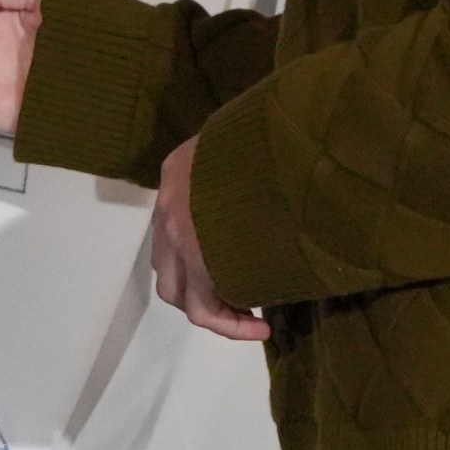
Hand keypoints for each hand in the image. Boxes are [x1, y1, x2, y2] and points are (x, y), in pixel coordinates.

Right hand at [153, 137, 268, 341]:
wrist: (272, 122)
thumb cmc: (285, 182)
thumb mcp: (282, 235)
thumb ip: (267, 265)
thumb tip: (285, 293)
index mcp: (200, 250)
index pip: (201, 309)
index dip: (232, 327)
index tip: (266, 326)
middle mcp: (173, 228)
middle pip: (175, 292)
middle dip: (209, 308)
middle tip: (246, 310)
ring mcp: (166, 201)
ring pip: (164, 258)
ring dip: (192, 276)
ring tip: (231, 276)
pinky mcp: (170, 170)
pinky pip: (168, 219)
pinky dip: (186, 239)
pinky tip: (218, 235)